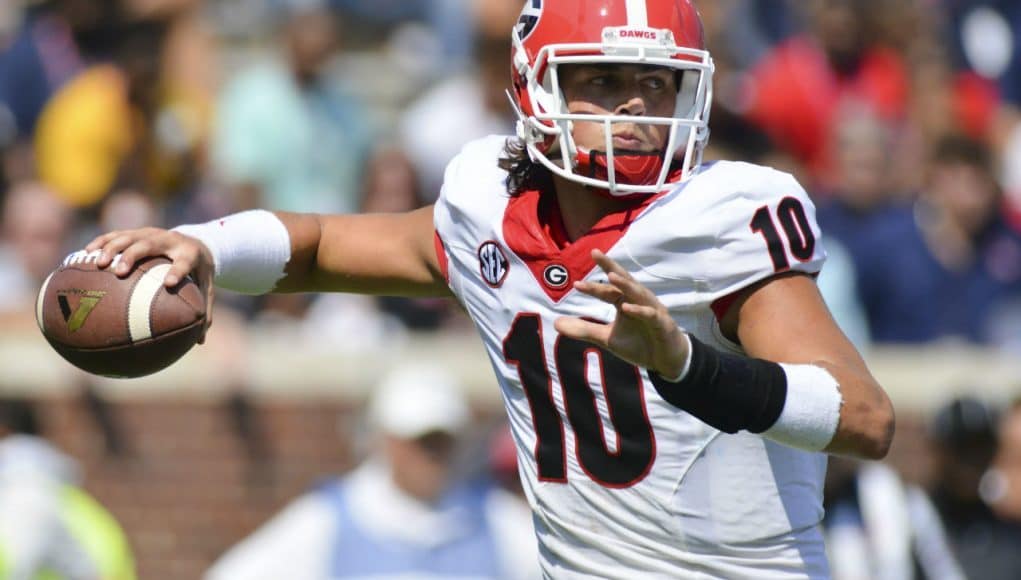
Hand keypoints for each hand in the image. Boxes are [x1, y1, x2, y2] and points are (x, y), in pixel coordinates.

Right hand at [85, 228, 214, 341]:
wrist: (197, 241)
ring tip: (97, 263)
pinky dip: (100, 243)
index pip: (184, 263)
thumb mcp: (206, 288)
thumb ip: (205, 312)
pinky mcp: (137, 232)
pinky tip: (84, 254)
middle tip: (119, 272)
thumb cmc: (199, 272)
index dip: (177, 272)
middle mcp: (169, 240)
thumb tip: (199, 342)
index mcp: (189, 254)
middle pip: (149, 244)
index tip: (169, 284)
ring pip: (129, 236)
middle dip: (132, 256)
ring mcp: (151, 233)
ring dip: (111, 248)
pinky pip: (116, 235)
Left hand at [554, 250, 689, 378]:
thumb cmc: (638, 344)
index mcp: (624, 301)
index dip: (592, 288)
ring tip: (611, 275)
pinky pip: (649, 314)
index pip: (607, 290)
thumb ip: (584, 330)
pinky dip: (639, 310)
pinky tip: (626, 307)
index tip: (575, 284)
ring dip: (624, 283)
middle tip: (596, 253)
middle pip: (623, 280)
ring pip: (637, 292)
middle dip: (610, 266)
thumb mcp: (607, 338)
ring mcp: (651, 309)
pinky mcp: (662, 322)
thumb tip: (556, 324)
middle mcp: (637, 300)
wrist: (665, 360)